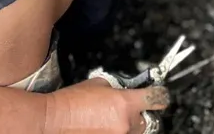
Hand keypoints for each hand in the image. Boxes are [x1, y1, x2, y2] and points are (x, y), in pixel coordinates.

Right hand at [44, 78, 168, 133]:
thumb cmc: (71, 103)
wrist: (54, 120)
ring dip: (127, 126)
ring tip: (108, 121)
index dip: (160, 95)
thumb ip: (118, 87)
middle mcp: (127, 123)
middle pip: (147, 119)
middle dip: (137, 115)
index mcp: (125, 102)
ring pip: (135, 131)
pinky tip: (103, 128)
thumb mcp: (99, 84)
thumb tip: (126, 89)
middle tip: (122, 111)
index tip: (160, 95)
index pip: (158, 98)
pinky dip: (117, 132)